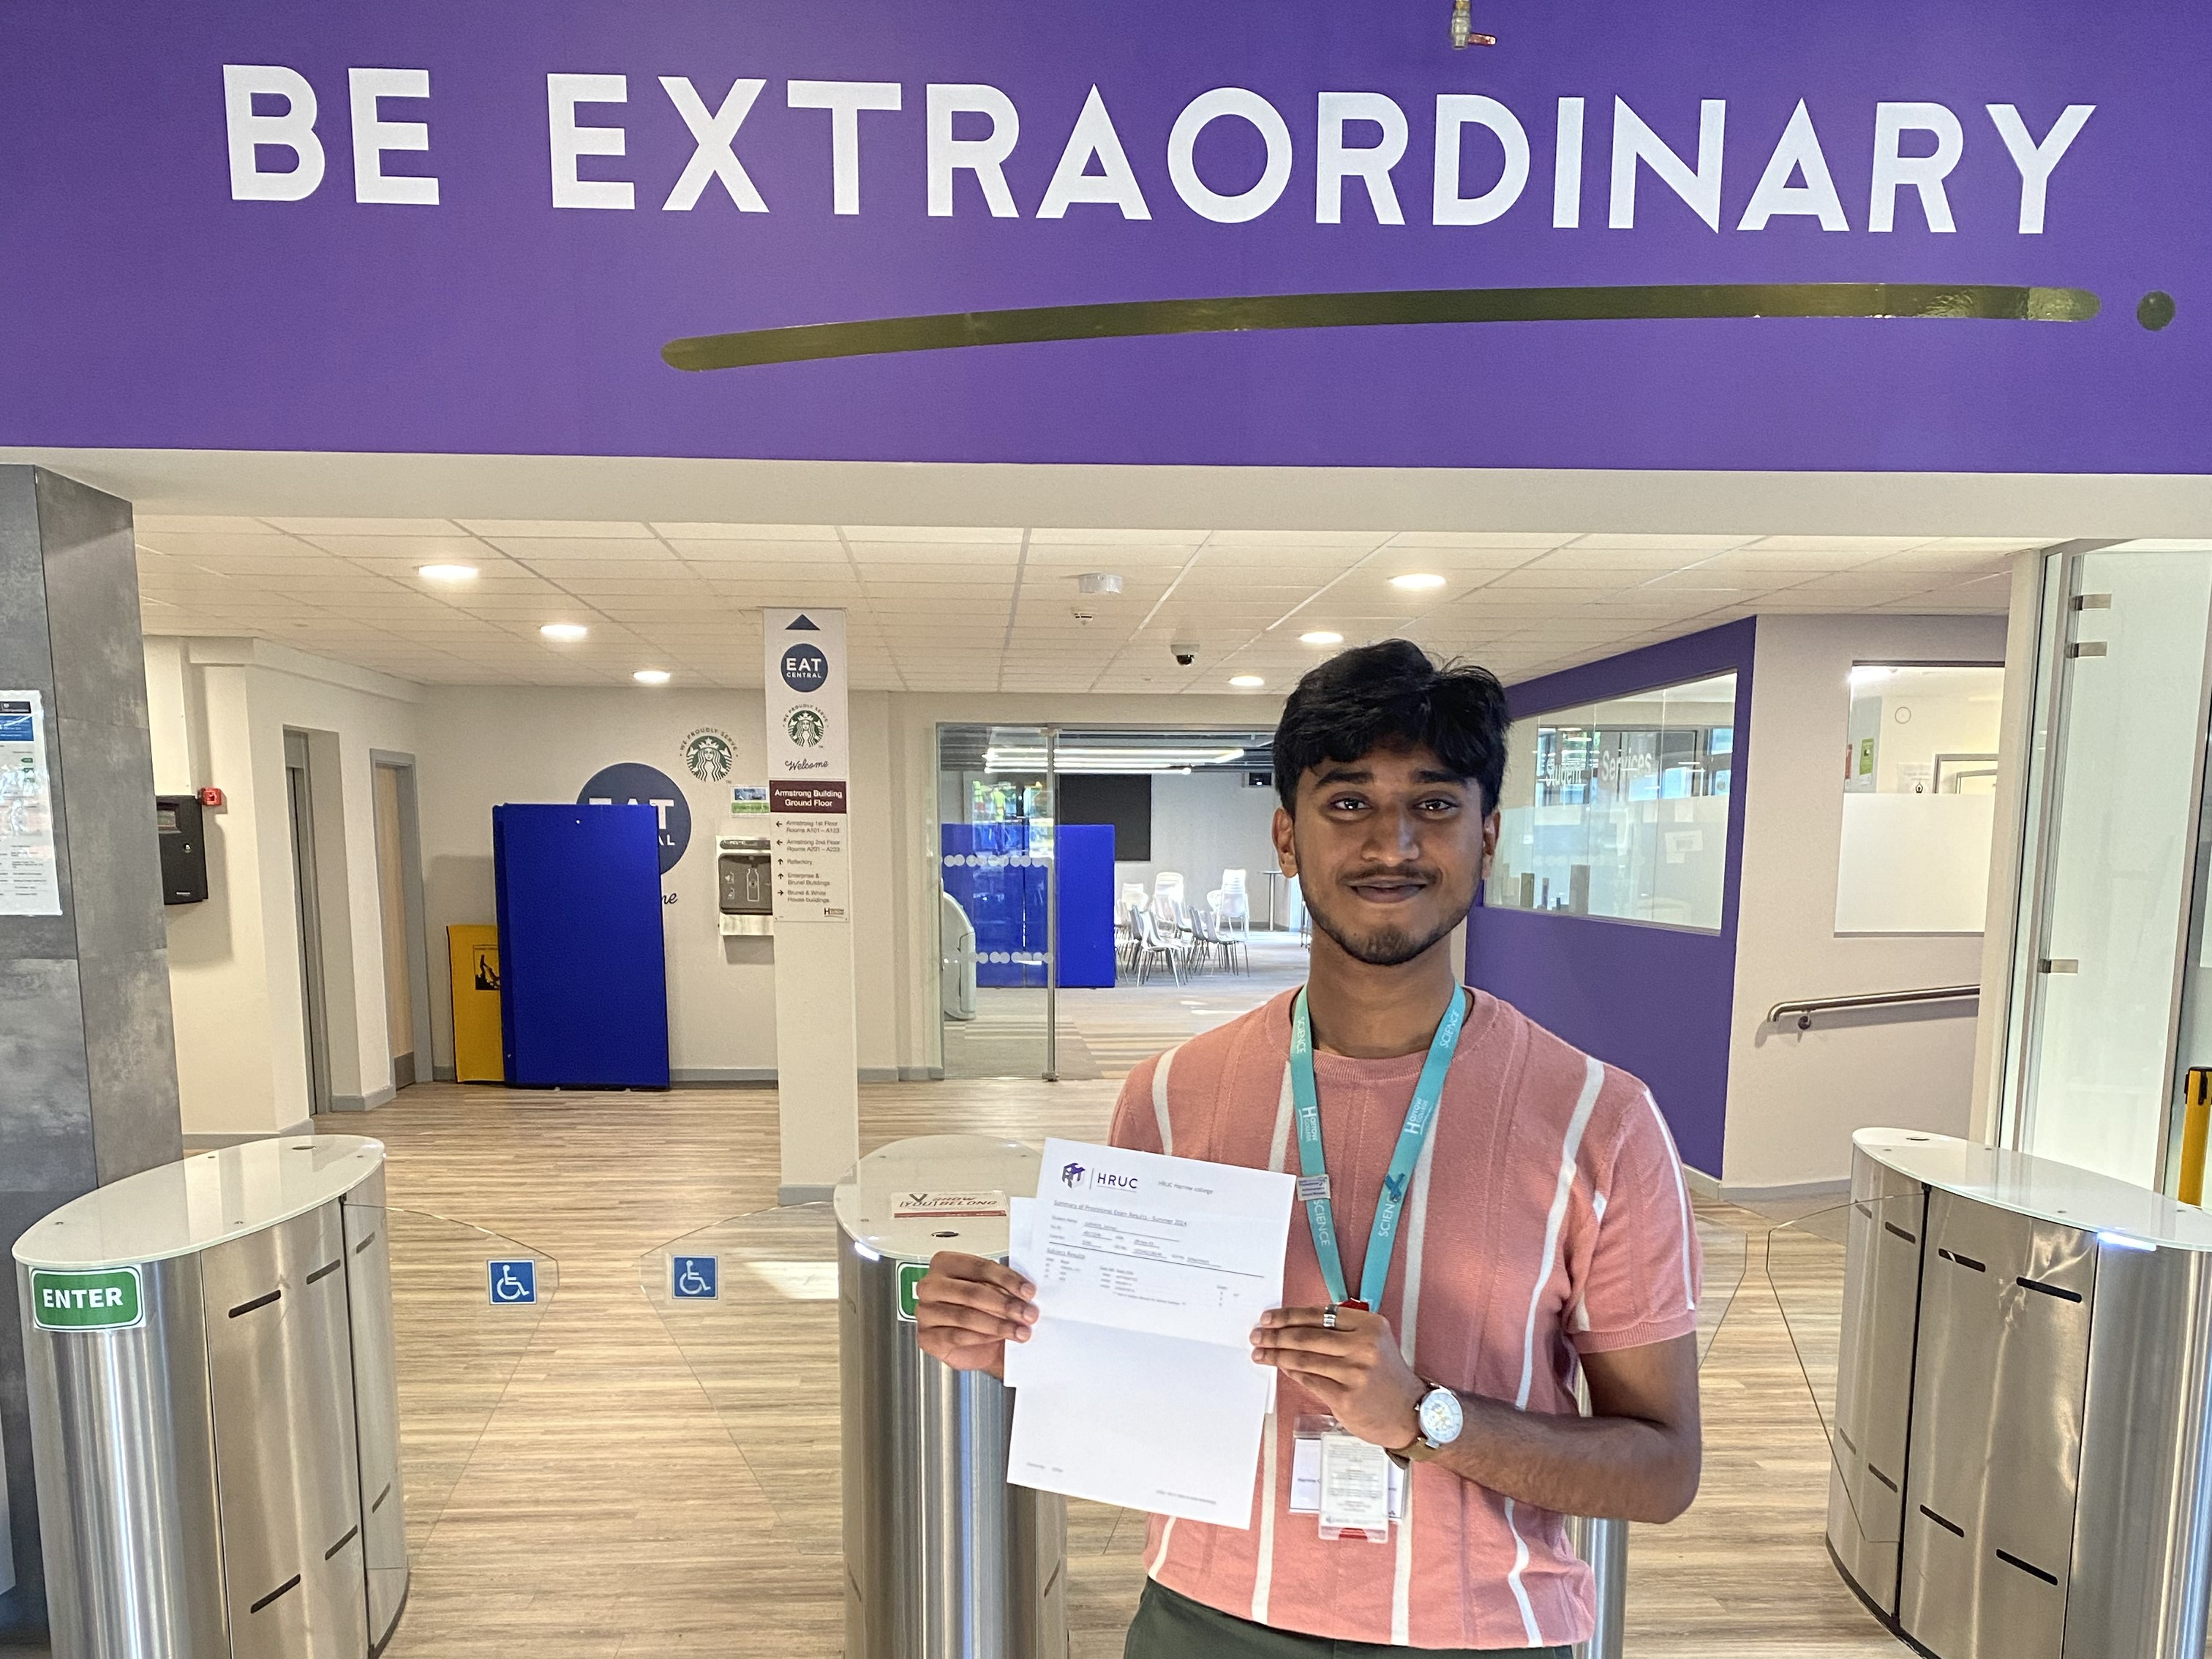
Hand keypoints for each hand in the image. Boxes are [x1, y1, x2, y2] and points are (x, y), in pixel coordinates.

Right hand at [914, 1251, 1036, 1378]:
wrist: (977, 1344)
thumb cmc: (983, 1311)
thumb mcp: (995, 1292)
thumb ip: (1004, 1287)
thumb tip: (1026, 1291)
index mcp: (945, 1263)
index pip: (979, 1266)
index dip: (1007, 1279)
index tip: (1028, 1291)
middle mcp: (931, 1286)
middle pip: (972, 1292)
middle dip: (1005, 1304)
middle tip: (1028, 1314)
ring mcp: (925, 1312)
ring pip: (966, 1316)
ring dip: (999, 1325)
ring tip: (1020, 1331)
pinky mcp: (927, 1337)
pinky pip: (958, 1337)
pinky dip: (982, 1338)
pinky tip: (998, 1339)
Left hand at [1251, 1305, 1424, 1449]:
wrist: (1411, 1413)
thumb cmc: (1388, 1376)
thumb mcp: (1375, 1342)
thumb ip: (1343, 1331)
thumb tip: (1297, 1326)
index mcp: (1370, 1325)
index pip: (1320, 1314)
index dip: (1289, 1315)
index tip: (1269, 1318)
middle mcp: (1363, 1346)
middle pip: (1307, 1336)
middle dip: (1275, 1335)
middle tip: (1257, 1335)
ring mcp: (1354, 1373)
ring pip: (1303, 1359)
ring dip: (1276, 1355)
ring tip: (1261, 1353)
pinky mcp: (1345, 1397)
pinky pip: (1309, 1380)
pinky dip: (1291, 1372)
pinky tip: (1282, 1368)